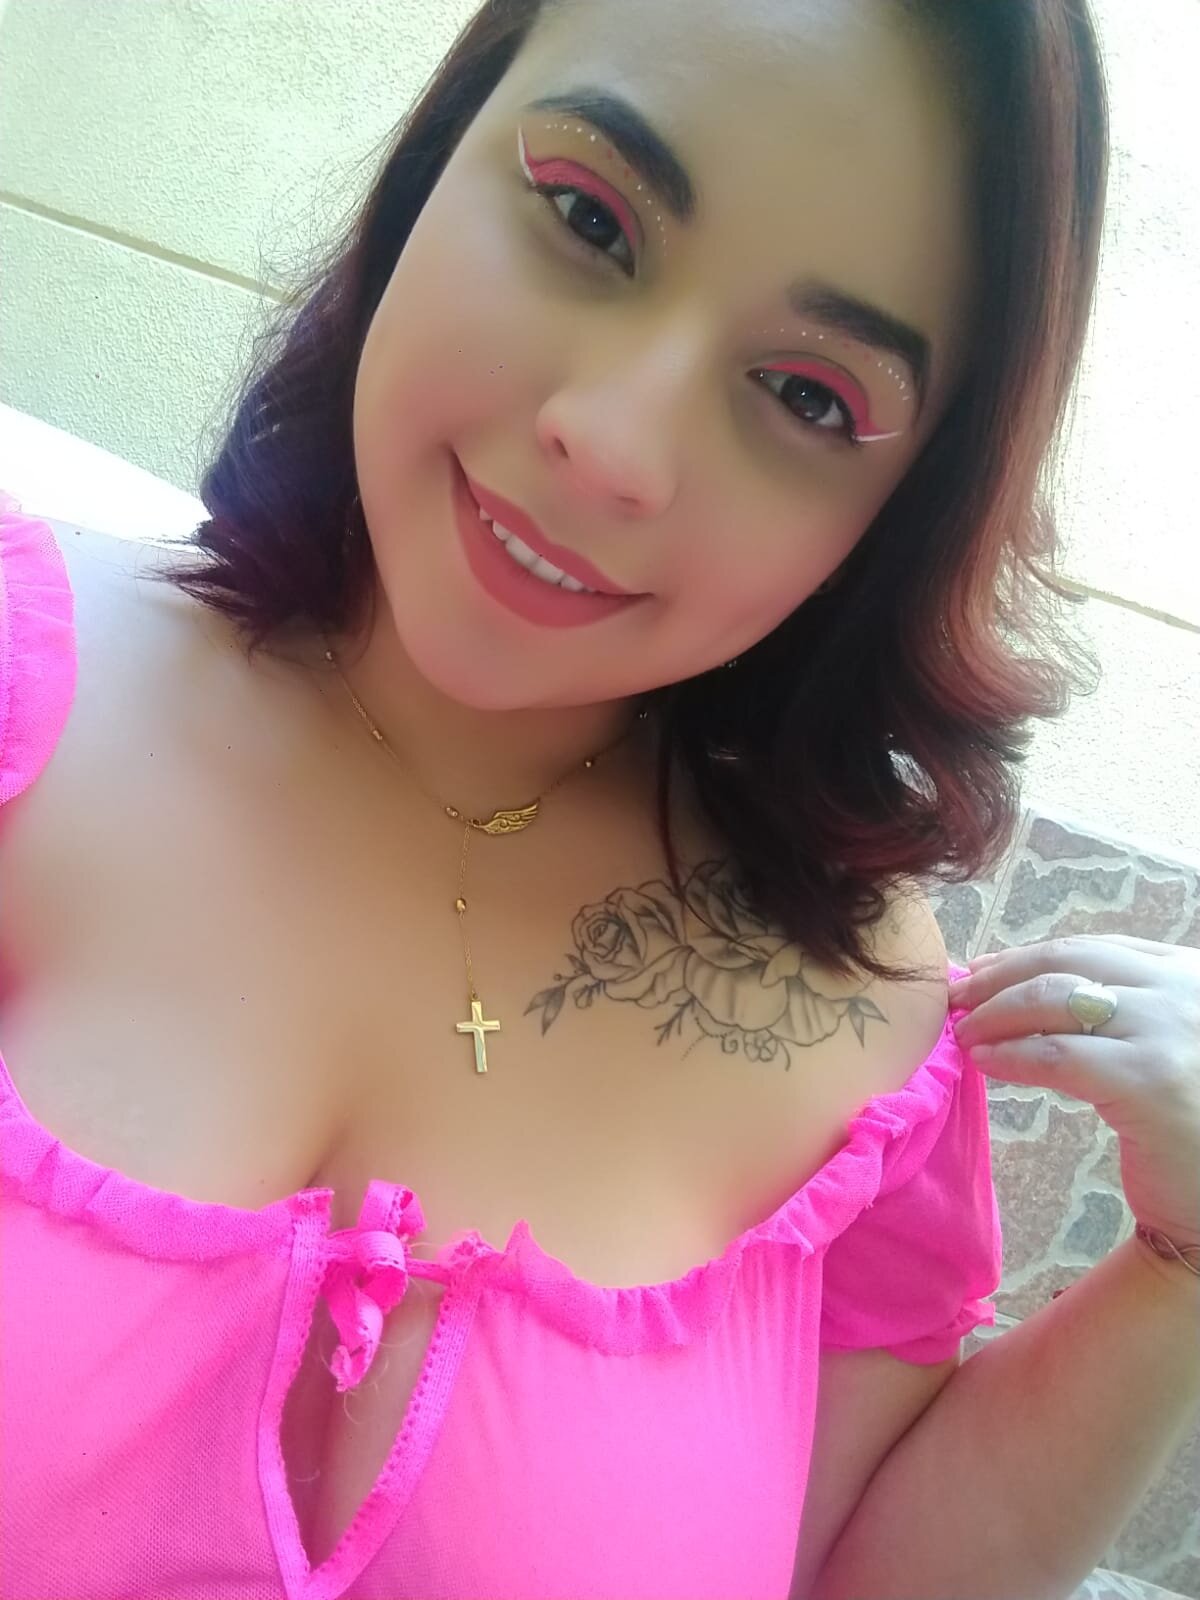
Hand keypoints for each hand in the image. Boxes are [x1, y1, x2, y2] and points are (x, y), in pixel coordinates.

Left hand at [948, 935, 1199, 1253]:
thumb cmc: (1191, 1128)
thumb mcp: (1160, 1044)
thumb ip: (1112, 1011)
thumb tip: (1015, 981)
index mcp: (1186, 974)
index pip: (1092, 949)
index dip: (1026, 957)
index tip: (981, 969)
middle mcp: (1184, 990)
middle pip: (1068, 962)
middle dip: (1000, 976)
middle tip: (957, 997)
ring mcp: (1169, 1029)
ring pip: (1055, 998)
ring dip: (996, 1011)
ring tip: (965, 1032)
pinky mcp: (1151, 1078)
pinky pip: (1059, 1055)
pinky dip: (1012, 1053)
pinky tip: (984, 1061)